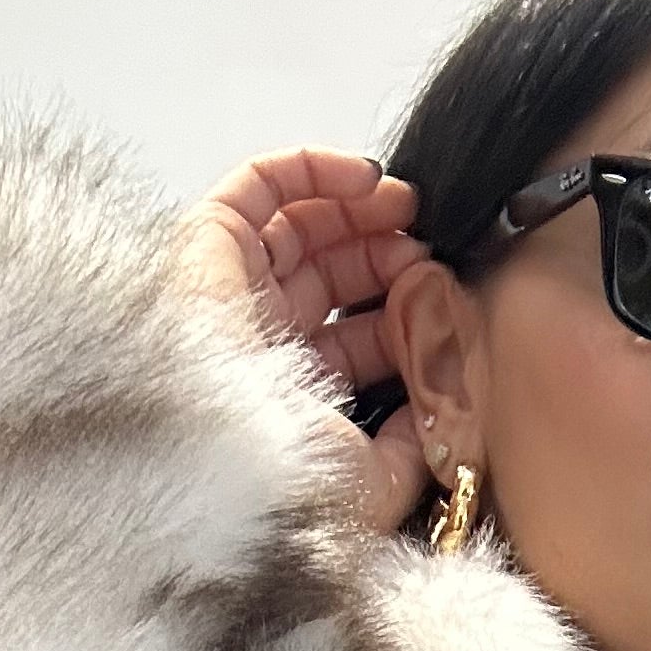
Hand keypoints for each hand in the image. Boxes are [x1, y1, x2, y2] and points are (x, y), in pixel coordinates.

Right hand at [174, 146, 434, 535]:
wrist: (231, 459)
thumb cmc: (294, 481)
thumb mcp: (377, 482)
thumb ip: (412, 448)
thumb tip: (438, 415)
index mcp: (292, 394)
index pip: (355, 336)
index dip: (403, 310)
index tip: (444, 299)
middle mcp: (259, 339)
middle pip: (330, 274)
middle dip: (386, 253)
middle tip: (427, 248)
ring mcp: (230, 288)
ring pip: (298, 224)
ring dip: (359, 209)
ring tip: (406, 208)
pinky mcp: (206, 243)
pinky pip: (258, 186)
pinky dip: (312, 168)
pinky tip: (366, 178)